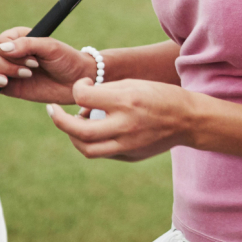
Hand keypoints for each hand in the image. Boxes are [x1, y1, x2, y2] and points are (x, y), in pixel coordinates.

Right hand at [0, 27, 89, 104]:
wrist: (76, 82)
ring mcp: (6, 69)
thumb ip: (27, 45)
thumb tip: (1, 48)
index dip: (10, 54)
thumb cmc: (66, 60)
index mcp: (18, 37)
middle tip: (30, 72)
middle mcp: (9, 52)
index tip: (33, 61)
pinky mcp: (6, 86)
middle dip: (5, 66)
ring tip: (9, 82)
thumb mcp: (51, 48)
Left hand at [47, 77, 196, 161]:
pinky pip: (103, 153)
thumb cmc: (160, 96)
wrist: (188, 119)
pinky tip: (95, 131)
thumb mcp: (134, 84)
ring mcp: (128, 144)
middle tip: (52, 112)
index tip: (84, 86)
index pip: (84, 97)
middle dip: (59, 120)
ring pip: (87, 149)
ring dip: (73, 137)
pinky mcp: (130, 156)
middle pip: (78, 130)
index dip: (78, 89)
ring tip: (74, 124)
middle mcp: (125, 125)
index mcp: (126, 101)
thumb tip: (81, 105)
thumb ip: (105, 93)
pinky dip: (93, 143)